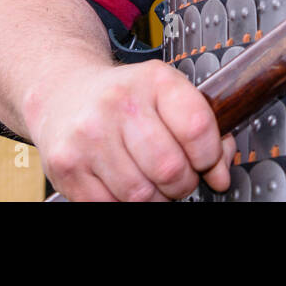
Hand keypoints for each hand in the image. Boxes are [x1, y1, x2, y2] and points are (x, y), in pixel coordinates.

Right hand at [26, 58, 235, 200]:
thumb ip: (203, 130)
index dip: (210, 156)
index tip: (206, 161)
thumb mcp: (168, 94)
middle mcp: (120, 104)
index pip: (197, 128)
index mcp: (155, 80)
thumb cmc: (124, 97)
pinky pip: (109, 205)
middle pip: (170, 168)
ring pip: (141, 195)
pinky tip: (125, 183)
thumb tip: (220, 174)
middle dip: (183, 183)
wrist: (65, 93)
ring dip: (155, 197)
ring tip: (151, 180)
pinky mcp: (67, 165)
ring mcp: (90, 135)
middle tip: (178, 177)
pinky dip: (125, 203)